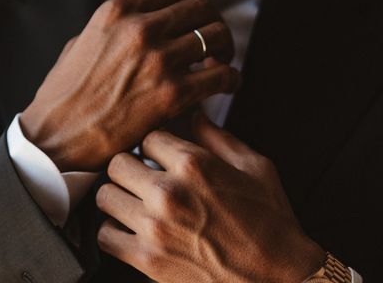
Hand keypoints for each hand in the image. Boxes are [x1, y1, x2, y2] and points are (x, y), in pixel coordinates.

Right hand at [20, 0, 239, 171]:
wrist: (56, 139)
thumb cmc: (65, 95)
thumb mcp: (81, 42)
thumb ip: (114, 26)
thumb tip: (139, 20)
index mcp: (117, 10)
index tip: (198, 13)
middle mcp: (140, 28)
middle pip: (202, 6)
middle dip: (213, 21)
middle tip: (214, 40)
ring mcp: (158, 59)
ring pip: (216, 35)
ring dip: (225, 47)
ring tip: (221, 62)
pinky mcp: (172, 94)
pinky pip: (222, 75)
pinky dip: (232, 78)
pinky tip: (227, 84)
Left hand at [96, 113, 324, 282]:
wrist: (277, 277)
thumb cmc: (270, 222)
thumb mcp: (254, 166)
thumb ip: (218, 137)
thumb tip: (195, 115)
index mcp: (193, 165)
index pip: (147, 137)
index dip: (155, 145)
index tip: (160, 155)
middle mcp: (168, 193)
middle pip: (118, 162)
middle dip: (130, 166)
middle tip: (143, 175)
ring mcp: (154, 228)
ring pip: (105, 195)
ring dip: (119, 195)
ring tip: (135, 200)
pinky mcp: (147, 260)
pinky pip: (105, 236)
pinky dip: (114, 230)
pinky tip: (131, 228)